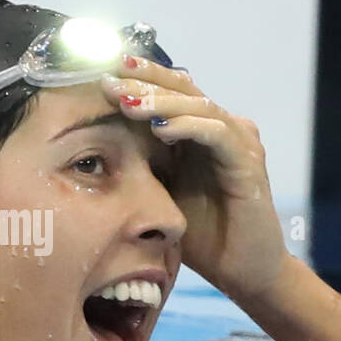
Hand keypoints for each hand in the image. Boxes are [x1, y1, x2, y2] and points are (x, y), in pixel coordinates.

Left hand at [100, 55, 289, 301]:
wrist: (241, 270)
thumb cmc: (201, 234)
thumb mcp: (159, 192)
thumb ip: (140, 163)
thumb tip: (92, 143)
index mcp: (199, 131)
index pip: (169, 90)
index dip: (138, 77)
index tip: (101, 71)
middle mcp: (222, 128)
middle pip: (183, 88)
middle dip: (144, 82)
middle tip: (109, 79)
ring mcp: (238, 142)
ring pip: (198, 105)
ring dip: (161, 102)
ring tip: (127, 102)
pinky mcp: (248, 162)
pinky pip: (217, 134)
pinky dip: (188, 126)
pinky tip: (161, 128)